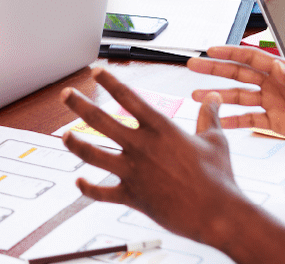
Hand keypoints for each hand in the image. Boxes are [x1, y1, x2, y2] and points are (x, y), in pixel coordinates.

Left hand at [60, 68, 249, 246]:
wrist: (218, 214)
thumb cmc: (220, 177)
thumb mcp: (216, 140)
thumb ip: (209, 116)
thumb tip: (214, 97)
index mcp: (161, 129)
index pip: (128, 97)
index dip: (109, 81)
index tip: (96, 71)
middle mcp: (142, 147)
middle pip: (101, 120)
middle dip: (79, 105)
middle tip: (66, 94)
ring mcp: (134, 172)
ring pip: (93, 155)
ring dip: (75, 144)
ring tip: (64, 136)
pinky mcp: (132, 196)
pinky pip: (101, 193)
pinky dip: (87, 188)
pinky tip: (79, 181)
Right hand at [187, 45, 284, 152]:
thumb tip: (278, 67)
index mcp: (284, 72)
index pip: (251, 59)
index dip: (230, 53)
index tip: (210, 50)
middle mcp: (275, 85)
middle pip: (238, 75)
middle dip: (215, 70)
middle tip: (194, 66)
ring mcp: (274, 103)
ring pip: (239, 97)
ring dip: (219, 96)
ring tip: (198, 97)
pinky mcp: (276, 123)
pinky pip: (250, 120)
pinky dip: (234, 120)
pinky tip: (221, 122)